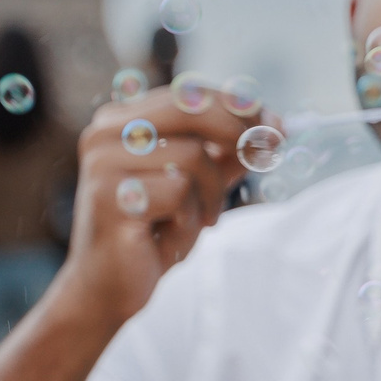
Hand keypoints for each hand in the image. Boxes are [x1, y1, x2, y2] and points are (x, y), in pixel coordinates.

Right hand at [57, 88, 262, 330]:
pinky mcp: (110, 198)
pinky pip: (179, 192)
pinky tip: (169, 238)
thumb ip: (226, 151)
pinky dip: (189, 219)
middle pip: (190, 108)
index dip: (237, 106)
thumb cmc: (151, 232)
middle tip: (266, 156)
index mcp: (118, 121)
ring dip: (212, 195)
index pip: (187, 94)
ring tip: (199, 221)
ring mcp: (103, 164)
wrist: (107, 287)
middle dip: (239, 131)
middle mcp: (104, 134)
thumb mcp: (196, 183)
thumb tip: (276, 123)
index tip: (275, 125)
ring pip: (193, 156)